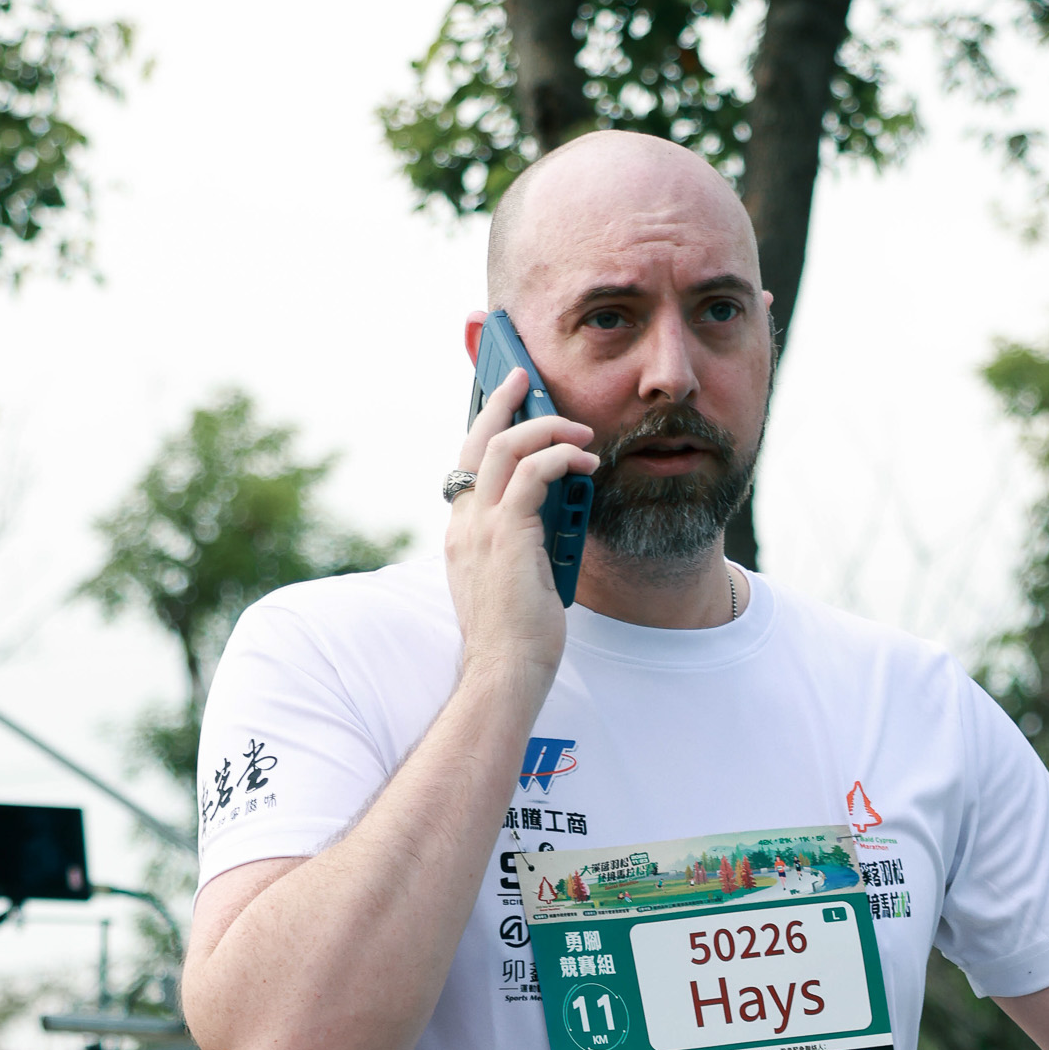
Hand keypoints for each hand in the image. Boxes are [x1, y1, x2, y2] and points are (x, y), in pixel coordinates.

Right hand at [445, 367, 598, 704]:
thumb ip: (521, 541)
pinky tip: (586, 462)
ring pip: (504, 448)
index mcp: (462, 533)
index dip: (485, 426)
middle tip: (526, 377)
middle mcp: (464, 523)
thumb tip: (551, 511)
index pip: (466, 463)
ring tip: (578, 429)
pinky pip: (534, 475)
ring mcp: (482, 528)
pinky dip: (561, 458)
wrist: (505, 673)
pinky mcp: (508, 536)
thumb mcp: (514, 577)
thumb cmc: (515, 637)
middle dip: (502, 400)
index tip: (504, 402)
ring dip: (545, 427)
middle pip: (477, 441)